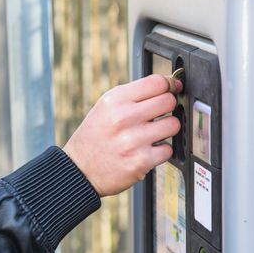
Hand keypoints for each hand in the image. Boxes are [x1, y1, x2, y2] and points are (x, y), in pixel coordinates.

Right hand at [63, 74, 181, 196]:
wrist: (80, 169)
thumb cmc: (96, 135)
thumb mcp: (106, 106)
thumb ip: (134, 95)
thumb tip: (169, 85)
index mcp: (115, 100)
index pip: (157, 82)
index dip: (169, 85)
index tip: (171, 89)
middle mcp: (123, 118)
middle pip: (169, 101)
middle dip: (168, 107)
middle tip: (158, 115)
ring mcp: (132, 141)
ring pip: (173, 125)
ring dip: (167, 129)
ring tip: (152, 133)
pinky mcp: (140, 162)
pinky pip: (168, 149)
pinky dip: (160, 151)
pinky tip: (146, 150)